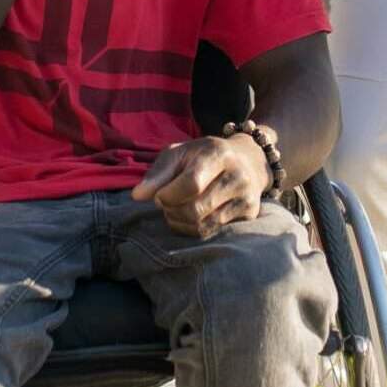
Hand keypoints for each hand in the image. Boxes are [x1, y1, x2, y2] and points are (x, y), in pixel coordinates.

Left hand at [132, 134, 268, 237]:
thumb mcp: (180, 153)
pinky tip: (188, 217)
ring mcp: (246, 197)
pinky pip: (211, 232)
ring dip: (179, 222)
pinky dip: (191, 229)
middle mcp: (238, 176)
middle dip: (171, 210)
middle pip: (195, 209)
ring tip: (175, 209)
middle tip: (166, 203)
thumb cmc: (205, 156)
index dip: (168, 195)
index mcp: (219, 154)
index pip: (192, 183)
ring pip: (202, 225)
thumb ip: (158, 173)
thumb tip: (137, 196)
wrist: (248, 161)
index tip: (159, 195)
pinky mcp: (249, 214)